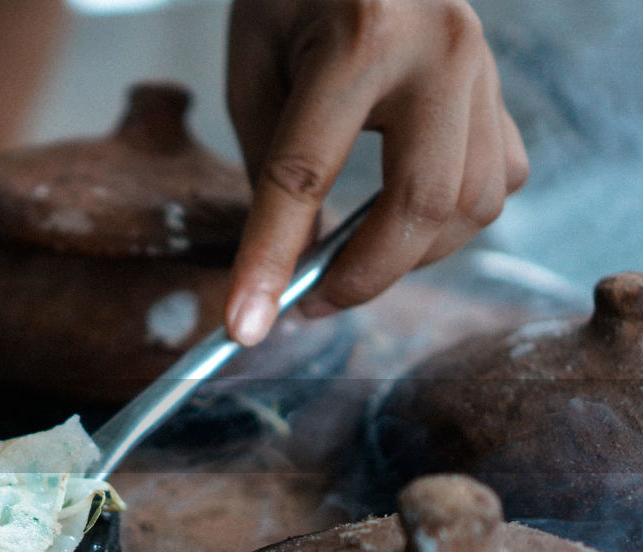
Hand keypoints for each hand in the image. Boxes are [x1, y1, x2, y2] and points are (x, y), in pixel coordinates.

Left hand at [224, 0, 527, 345]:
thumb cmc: (292, 0)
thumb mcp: (257, 76)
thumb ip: (273, 173)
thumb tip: (292, 270)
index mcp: (360, 35)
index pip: (307, 173)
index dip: (272, 259)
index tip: (244, 324)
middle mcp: (440, 50)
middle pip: (422, 203)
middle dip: (363, 277)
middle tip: (307, 306)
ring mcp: (484, 68)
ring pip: (474, 204)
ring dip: (410, 256)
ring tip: (349, 265)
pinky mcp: (501, 88)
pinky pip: (498, 181)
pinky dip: (450, 221)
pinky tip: (402, 219)